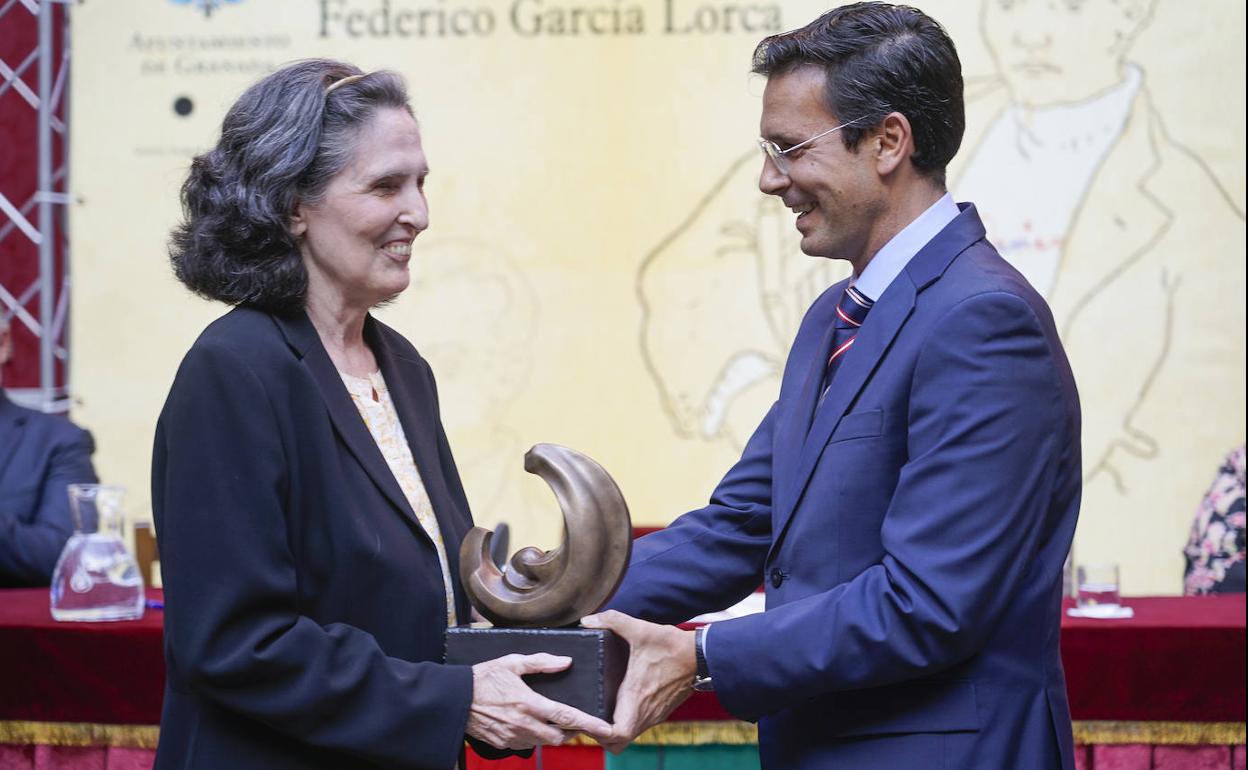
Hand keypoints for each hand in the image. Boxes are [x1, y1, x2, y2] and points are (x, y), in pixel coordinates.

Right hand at [466, 653, 612, 749]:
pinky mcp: (502, 744)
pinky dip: (533, 737)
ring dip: (551, 735)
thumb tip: (566, 662)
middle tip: (576, 722)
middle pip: (558, 737)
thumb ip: (541, 662)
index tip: (606, 728)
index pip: (566, 716)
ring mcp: (512, 737)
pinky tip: (530, 724)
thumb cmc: (483, 677)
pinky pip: (525, 745)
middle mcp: (522, 724)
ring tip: (553, 721)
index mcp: (528, 703)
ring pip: (543, 743)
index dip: (588, 723)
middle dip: (570, 732)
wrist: (453, 699)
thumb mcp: (512, 662)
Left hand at [580, 610, 696, 752]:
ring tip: (597, 711)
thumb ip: (613, 620)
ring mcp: (655, 715)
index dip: (597, 732)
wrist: (702, 655)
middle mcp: (645, 713)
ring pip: (628, 736)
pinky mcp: (660, 711)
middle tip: (587, 715)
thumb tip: (587, 620)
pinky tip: (617, 704)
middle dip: (599, 735)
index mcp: (636, 697)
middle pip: (617, 743)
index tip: (586, 718)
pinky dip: (625, 723)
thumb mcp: (641, 629)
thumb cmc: (672, 645)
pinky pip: (638, 727)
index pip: (615, 735)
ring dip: (612, 730)